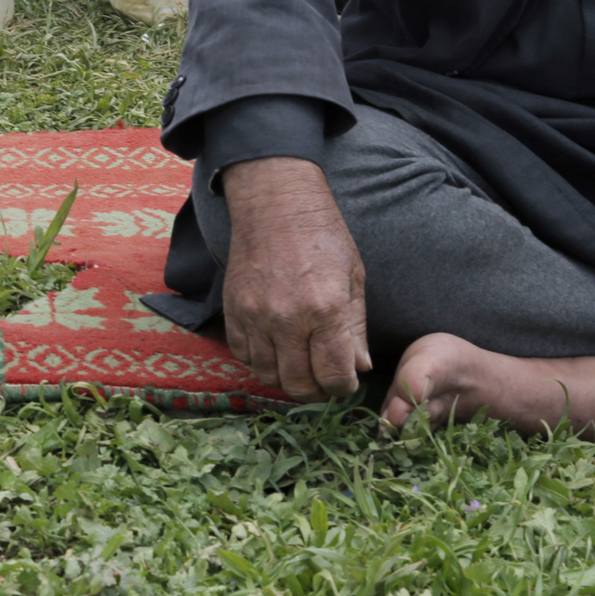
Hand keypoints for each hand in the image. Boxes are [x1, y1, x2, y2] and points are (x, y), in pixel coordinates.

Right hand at [222, 157, 369, 399]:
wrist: (275, 203)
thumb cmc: (322, 235)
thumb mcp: (353, 277)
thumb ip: (356, 328)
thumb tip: (360, 368)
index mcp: (325, 309)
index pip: (334, 376)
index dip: (344, 387)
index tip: (347, 381)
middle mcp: (287, 318)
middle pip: (299, 384)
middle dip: (317, 392)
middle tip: (325, 382)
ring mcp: (255, 315)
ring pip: (268, 375)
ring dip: (287, 379)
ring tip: (301, 368)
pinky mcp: (233, 310)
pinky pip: (243, 355)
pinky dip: (260, 362)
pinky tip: (275, 351)